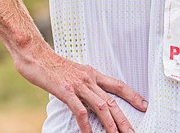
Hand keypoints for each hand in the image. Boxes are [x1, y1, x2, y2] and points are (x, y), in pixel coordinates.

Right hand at [14, 39, 147, 132]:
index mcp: (92, 73)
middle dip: (124, 118)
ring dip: (110, 124)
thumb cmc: (52, 65)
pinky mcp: (66, 91)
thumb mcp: (74, 73)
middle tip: (132, 131)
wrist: (35, 54)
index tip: (143, 105)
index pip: (118, 85)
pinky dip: (86, 125)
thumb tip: (90, 96)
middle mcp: (89, 78)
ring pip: (101, 107)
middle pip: (112, 100)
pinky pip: (80, 111)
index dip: (132, 96)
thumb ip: (83, 84)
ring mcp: (78, 85)